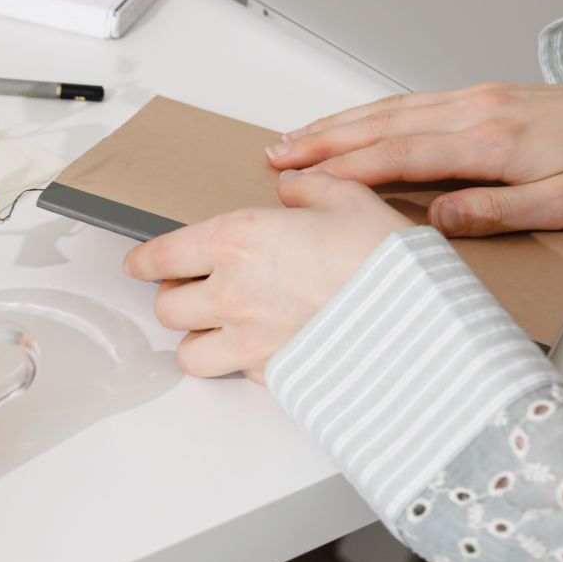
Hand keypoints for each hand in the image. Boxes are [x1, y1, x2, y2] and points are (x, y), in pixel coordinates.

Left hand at [124, 171, 409, 380]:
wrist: (422, 325)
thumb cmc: (387, 262)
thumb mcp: (350, 199)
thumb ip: (309, 188)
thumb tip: (292, 186)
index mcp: (237, 240)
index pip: (159, 256)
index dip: (143, 262)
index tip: (141, 264)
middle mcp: (231, 293)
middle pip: (166, 307)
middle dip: (175, 297)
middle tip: (195, 289)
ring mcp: (248, 340)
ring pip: (188, 352)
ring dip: (198, 339)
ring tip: (221, 326)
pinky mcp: (271, 375)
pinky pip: (234, 374)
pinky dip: (238, 364)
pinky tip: (263, 347)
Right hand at [265, 80, 562, 236]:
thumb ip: (496, 211)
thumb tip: (436, 219)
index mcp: (489, 142)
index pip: (399, 155)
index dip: (345, 169)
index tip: (303, 181)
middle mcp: (471, 112)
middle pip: (380, 125)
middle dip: (321, 140)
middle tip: (275, 156)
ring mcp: (469, 99)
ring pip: (387, 109)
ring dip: (335, 124)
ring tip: (292, 138)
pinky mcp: (474, 96)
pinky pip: (406, 103)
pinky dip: (365, 113)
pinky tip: (345, 123)